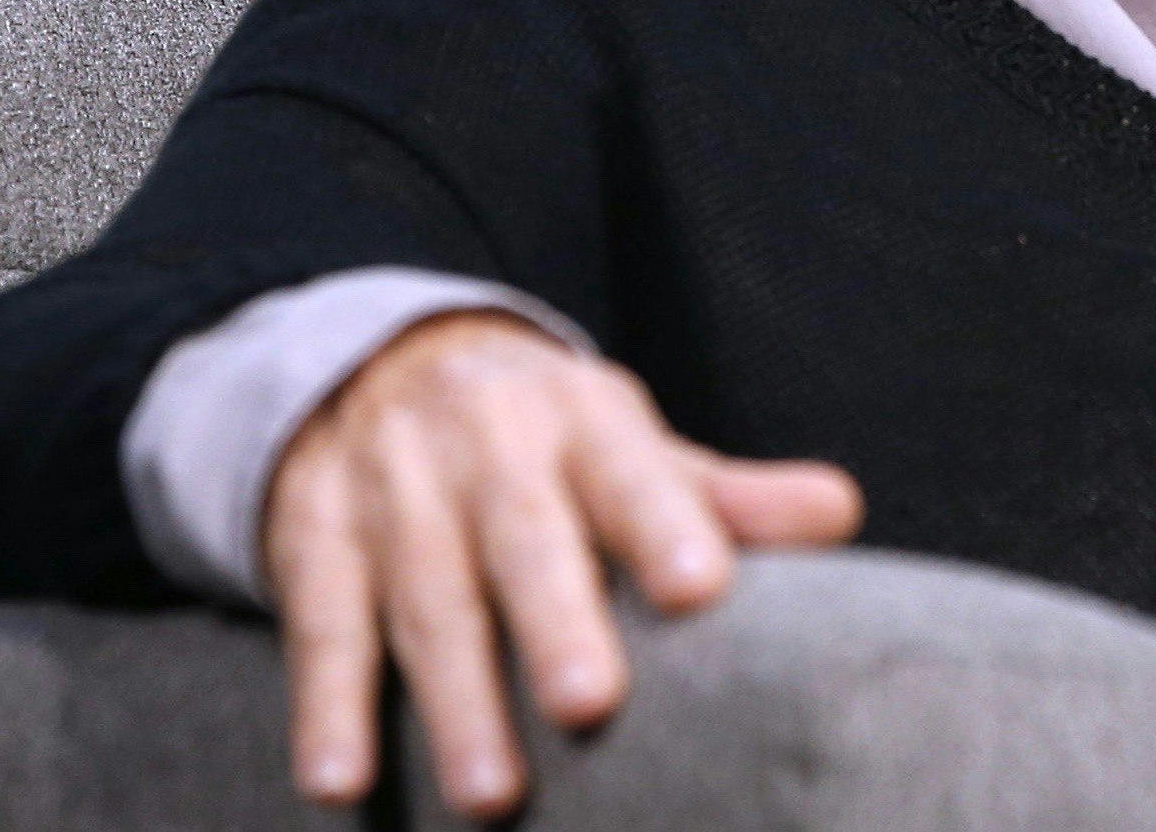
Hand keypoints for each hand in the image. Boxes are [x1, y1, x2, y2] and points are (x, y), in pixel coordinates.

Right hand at [262, 310, 863, 817]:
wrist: (378, 366)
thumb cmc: (546, 441)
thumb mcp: (631, 445)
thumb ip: (727, 494)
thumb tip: (841, 512)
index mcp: (582, 418)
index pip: (630, 470)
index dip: (664, 525)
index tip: (702, 590)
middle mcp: (485, 446)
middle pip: (522, 537)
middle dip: (554, 621)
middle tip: (589, 705)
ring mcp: (392, 492)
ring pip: (426, 599)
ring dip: (455, 699)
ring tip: (491, 795)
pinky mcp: (314, 540)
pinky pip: (320, 628)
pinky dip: (326, 709)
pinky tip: (337, 783)